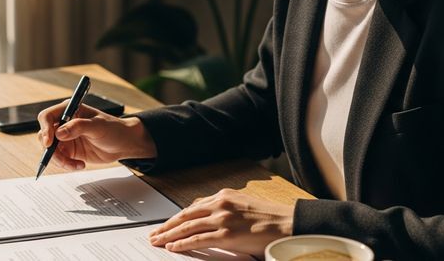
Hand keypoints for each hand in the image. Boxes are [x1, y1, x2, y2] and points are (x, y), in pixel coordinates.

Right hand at [37, 100, 156, 169]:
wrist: (124, 143)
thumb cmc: (114, 129)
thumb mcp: (98, 126)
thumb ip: (79, 127)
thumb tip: (59, 133)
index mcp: (69, 110)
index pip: (47, 117)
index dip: (45, 129)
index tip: (50, 143)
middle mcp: (64, 123)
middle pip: (44, 135)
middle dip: (50, 149)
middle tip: (63, 159)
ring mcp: (65, 138)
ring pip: (50, 150)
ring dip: (59, 160)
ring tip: (76, 165)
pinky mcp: (69, 151)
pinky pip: (59, 159)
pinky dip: (66, 165)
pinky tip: (80, 165)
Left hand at [148, 189, 293, 257]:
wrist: (288, 223)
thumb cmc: (270, 218)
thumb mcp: (243, 205)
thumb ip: (226, 210)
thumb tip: (209, 221)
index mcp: (224, 196)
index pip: (193, 207)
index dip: (177, 217)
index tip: (167, 223)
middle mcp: (220, 204)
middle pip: (185, 215)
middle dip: (167, 225)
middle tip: (155, 233)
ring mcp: (222, 219)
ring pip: (187, 227)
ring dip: (169, 235)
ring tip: (158, 241)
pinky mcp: (226, 235)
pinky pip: (197, 240)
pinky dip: (182, 243)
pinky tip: (172, 247)